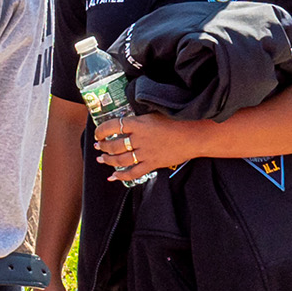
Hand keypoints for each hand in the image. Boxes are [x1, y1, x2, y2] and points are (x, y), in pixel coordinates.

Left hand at [90, 111, 207, 181]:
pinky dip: (121, 176)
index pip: (112, 126)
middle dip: (103, 147)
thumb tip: (125, 122)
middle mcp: (139, 139)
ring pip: (120, 160)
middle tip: (98, 147)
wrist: (194, 135)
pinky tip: (114, 176)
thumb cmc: (176, 121)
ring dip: (108, 160)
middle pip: (114, 145)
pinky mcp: (153, 164)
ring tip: (102, 159)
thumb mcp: (154, 114)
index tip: (98, 133)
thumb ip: (139, 120)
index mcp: (138, 123)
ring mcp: (145, 153)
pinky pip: (133, 173)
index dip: (101, 130)